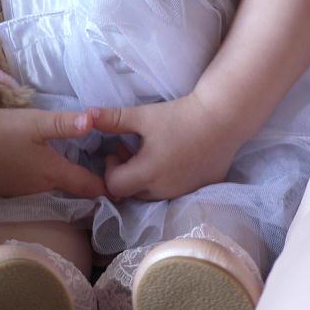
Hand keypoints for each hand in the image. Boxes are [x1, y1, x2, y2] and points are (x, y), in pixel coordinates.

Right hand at [0, 107, 106, 199]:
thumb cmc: (2, 130)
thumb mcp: (37, 122)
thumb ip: (65, 124)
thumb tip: (94, 121)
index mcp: (53, 173)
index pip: (87, 187)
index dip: (105, 188)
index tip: (120, 187)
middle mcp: (40, 191)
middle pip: (69, 195)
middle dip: (84, 191)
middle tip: (99, 181)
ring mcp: (20, 196)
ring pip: (49, 197)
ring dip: (61, 191)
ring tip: (71, 180)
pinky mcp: (3, 195)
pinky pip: (30, 196)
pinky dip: (39, 190)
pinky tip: (36, 178)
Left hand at [88, 93, 247, 200]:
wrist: (222, 119)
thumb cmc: (180, 116)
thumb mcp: (143, 116)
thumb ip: (113, 119)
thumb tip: (86, 115)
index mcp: (147, 174)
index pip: (114, 187)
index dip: (110, 169)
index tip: (118, 150)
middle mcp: (164, 190)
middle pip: (132, 193)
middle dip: (126, 174)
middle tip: (131, 150)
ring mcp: (183, 192)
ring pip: (152, 194)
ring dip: (145, 179)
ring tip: (151, 153)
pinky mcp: (199, 190)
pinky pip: (173, 191)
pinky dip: (166, 179)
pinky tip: (173, 158)